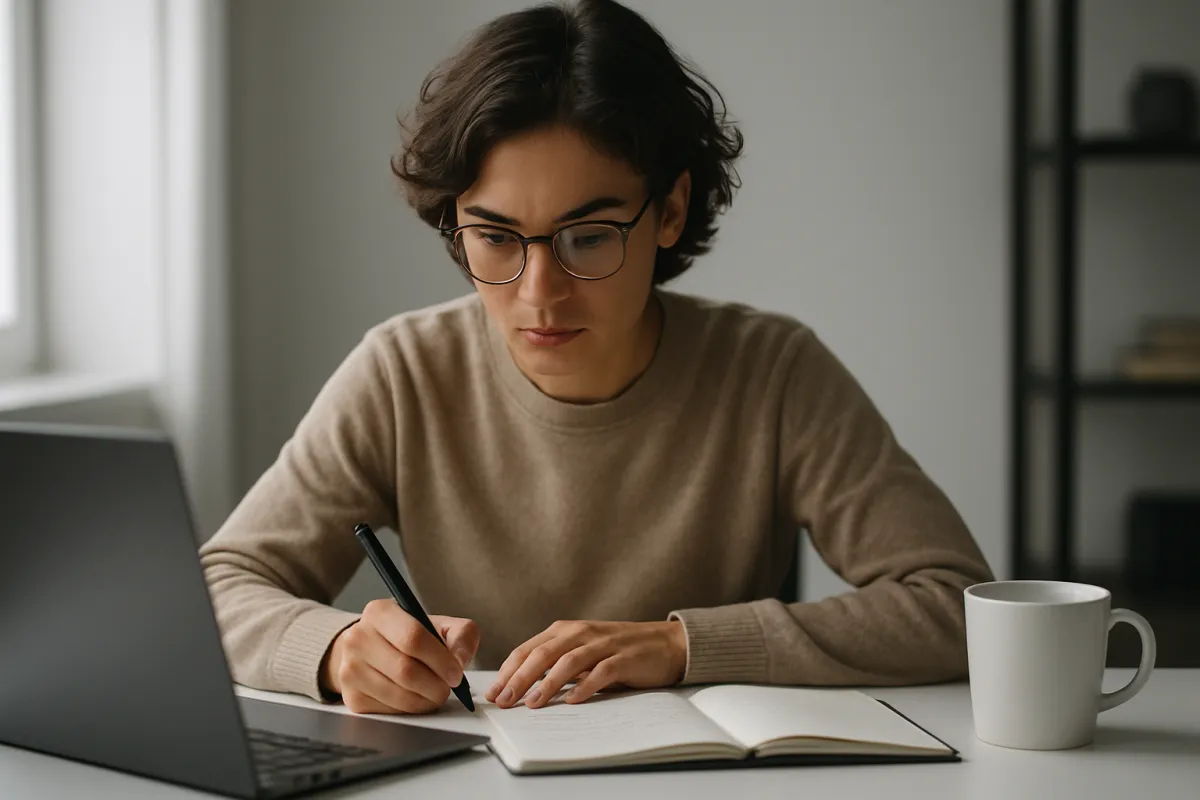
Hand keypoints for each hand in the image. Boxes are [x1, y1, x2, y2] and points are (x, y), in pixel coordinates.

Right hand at [321, 600, 479, 713]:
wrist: (368, 649)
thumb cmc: (407, 636)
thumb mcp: (435, 624)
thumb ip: (460, 634)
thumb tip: (461, 659)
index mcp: (380, 612)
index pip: (412, 638)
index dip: (440, 660)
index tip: (456, 673)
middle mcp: (358, 638)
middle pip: (405, 670)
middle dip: (435, 685)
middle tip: (448, 688)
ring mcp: (350, 669)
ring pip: (398, 695)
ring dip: (425, 700)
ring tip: (435, 693)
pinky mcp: (351, 697)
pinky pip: (389, 711)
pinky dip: (410, 709)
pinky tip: (415, 698)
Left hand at [485, 620, 686, 708]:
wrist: (664, 643)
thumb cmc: (617, 652)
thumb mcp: (582, 653)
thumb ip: (556, 665)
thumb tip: (520, 689)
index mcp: (565, 631)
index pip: (528, 650)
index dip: (508, 672)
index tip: (493, 693)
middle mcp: (580, 632)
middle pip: (542, 655)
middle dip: (520, 679)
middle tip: (505, 701)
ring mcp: (603, 644)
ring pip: (568, 662)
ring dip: (548, 684)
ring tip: (533, 704)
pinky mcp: (624, 658)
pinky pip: (601, 672)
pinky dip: (585, 686)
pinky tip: (573, 701)